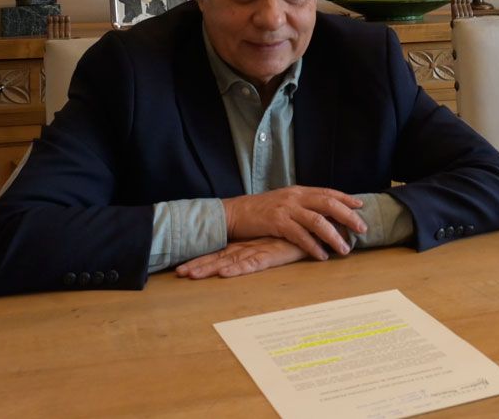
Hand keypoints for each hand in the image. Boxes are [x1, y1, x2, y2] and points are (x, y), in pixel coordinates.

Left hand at [175, 237, 307, 278]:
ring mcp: (261, 248)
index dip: (202, 258)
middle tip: (178, 272)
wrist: (320, 225)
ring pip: (230, 260)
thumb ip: (265, 248)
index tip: (182, 267)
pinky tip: (224, 274)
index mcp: (250, 242)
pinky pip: (253, 263)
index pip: (222, 251)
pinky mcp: (274, 254)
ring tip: (190, 275)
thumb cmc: (300, 234)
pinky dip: (238, 269)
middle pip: (220, 255)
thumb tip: (249, 255)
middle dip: (199, 264)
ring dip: (210, 268)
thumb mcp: (278, 243)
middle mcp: (251, 244)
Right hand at [222, 186, 366, 259]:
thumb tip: (324, 215)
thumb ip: (302, 206)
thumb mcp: (284, 202)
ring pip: (318, 221)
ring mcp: (286, 209)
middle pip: (328, 204)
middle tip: (362, 229)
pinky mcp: (277, 222)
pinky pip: (300, 236)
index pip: (327, 192)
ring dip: (334, 236)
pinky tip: (321, 255)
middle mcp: (295, 197)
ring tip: (344, 249)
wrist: (235, 213)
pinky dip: (313, 246)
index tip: (360, 206)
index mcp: (298, 191)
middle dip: (348, 216)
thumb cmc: (260, 210)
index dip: (345, 199)